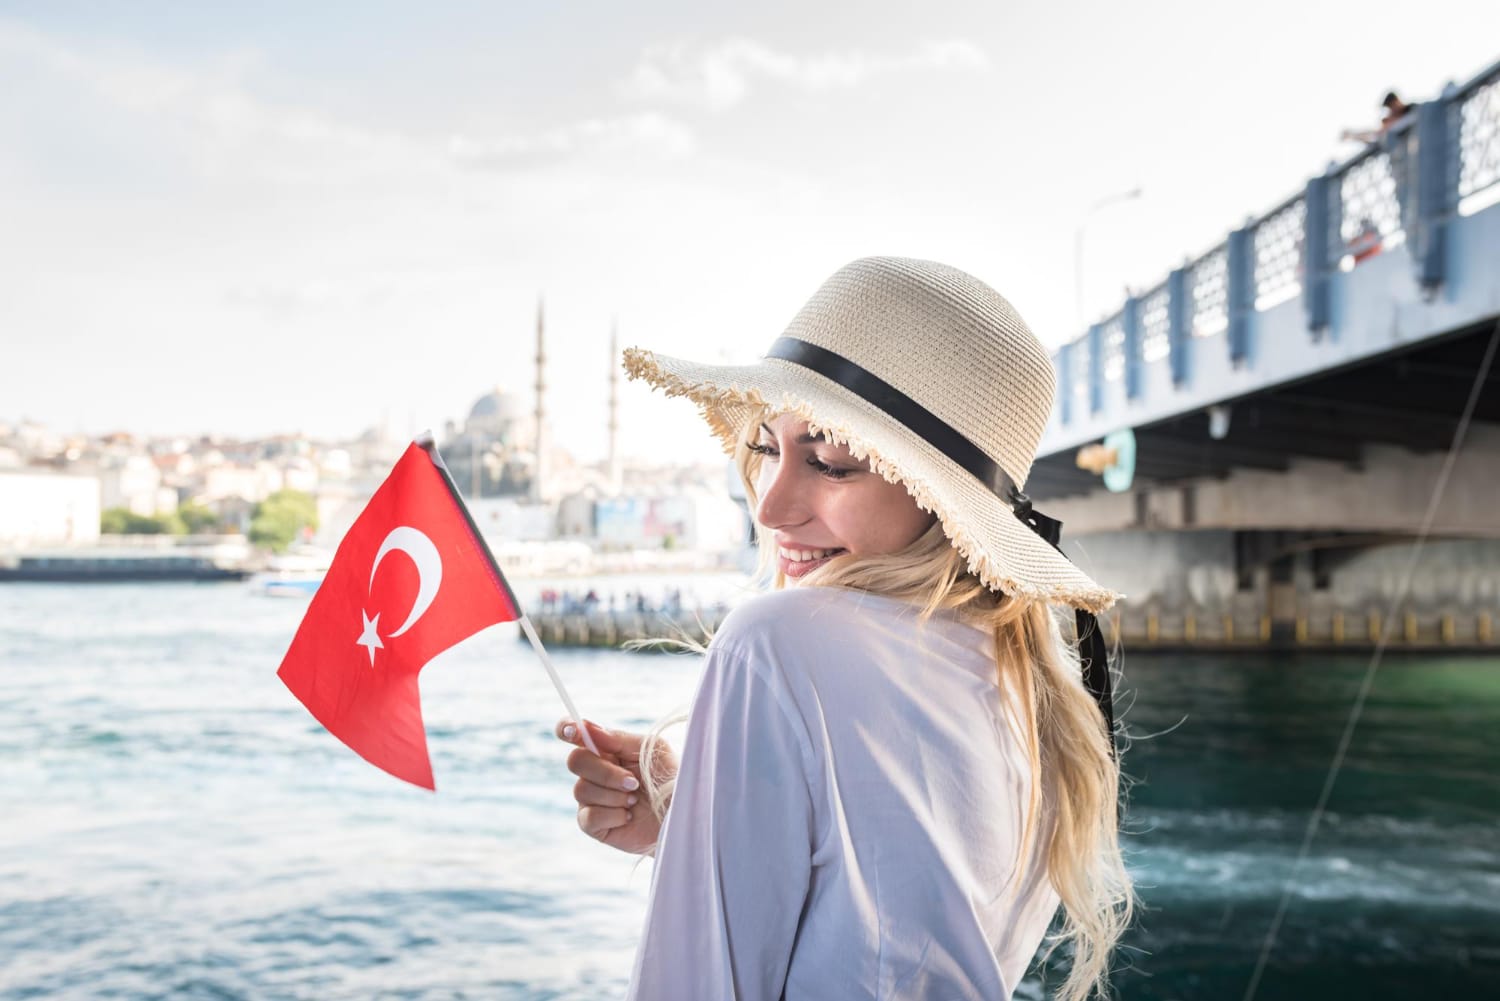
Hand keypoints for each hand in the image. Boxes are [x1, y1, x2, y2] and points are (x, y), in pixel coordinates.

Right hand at [556, 718, 675, 855]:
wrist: (681, 815)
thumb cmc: (670, 779)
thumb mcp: (652, 750)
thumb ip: (619, 738)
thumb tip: (588, 728)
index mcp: (607, 749)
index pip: (574, 734)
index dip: (566, 728)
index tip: (572, 731)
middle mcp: (595, 772)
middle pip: (575, 761)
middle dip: (605, 772)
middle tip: (633, 782)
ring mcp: (592, 798)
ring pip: (581, 790)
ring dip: (614, 796)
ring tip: (635, 801)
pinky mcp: (593, 825)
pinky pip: (588, 816)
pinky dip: (613, 815)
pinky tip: (628, 816)